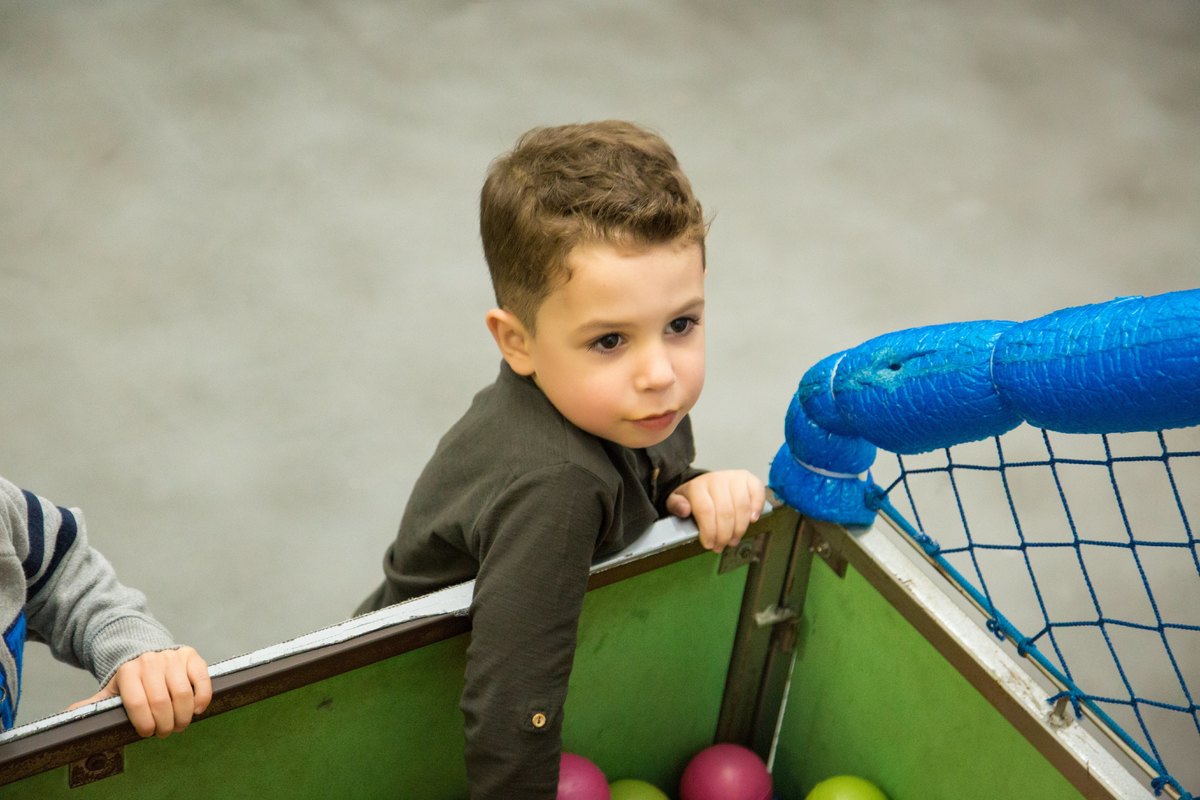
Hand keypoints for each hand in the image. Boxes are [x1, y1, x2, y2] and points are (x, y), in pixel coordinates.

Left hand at [68, 646, 211, 737]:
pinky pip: (201, 679)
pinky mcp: (191, 656)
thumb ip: (94, 703)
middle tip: (165, 733)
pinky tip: (197, 709)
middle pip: (161, 701)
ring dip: (183, 716)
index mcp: (128, 671)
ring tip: (179, 724)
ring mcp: (172, 657)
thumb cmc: (130, 677)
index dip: (144, 722)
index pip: (137, 702)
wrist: (145, 648)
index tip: (147, 733)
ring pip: (182, 693)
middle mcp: (151, 661)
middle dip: (165, 724)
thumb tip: (70, 714)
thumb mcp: (111, 688)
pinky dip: (202, 697)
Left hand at [666, 470, 765, 552]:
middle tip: (722, 545)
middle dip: (724, 535)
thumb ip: (676, 505)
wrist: (707, 483)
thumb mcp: (678, 500)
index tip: (709, 544)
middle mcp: (717, 479)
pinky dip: (757, 507)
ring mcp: (734, 478)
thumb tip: (684, 510)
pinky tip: (752, 520)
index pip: (706, 511)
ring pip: (742, 506)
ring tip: (734, 539)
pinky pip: (757, 492)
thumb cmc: (695, 496)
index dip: (709, 531)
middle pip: (725, 512)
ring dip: (739, 528)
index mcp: (698, 486)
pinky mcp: (749, 479)